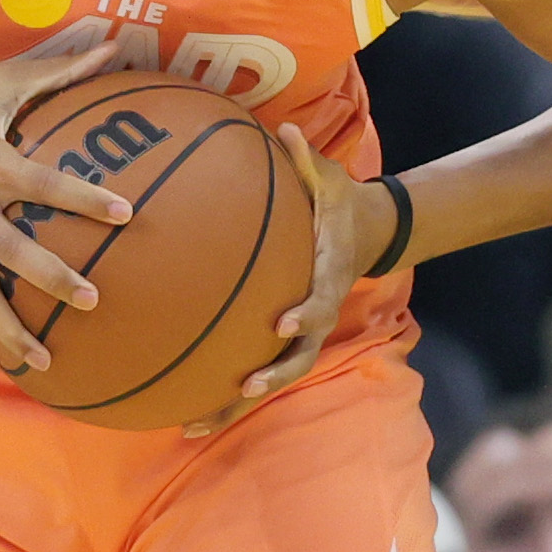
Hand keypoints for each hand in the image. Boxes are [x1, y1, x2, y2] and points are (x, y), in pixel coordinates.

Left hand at [182, 125, 396, 436]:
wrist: (366, 232)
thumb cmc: (339, 202)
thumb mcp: (330, 177)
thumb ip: (307, 159)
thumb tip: (286, 128)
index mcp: (330, 274)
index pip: (322, 299)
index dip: (306, 314)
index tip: (283, 321)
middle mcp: (319, 311)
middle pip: (301, 355)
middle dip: (274, 376)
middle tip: (245, 387)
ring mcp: (304, 331)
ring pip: (275, 375)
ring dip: (239, 403)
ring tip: (195, 423)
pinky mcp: (285, 338)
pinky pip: (258, 369)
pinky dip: (227, 394)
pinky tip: (185, 411)